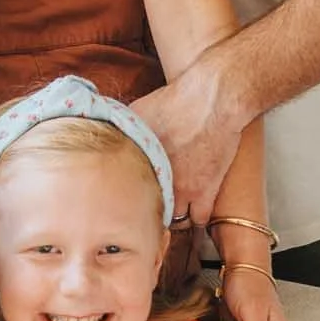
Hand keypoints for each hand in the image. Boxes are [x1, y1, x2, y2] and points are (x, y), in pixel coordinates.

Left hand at [131, 58, 242, 226]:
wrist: (212, 101)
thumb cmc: (176, 101)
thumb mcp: (138, 112)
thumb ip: (123, 129)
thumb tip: (106, 128)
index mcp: (140, 165)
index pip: (124, 196)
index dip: (125, 202)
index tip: (124, 203)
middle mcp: (159, 182)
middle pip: (148, 211)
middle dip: (146, 212)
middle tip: (145, 211)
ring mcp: (184, 190)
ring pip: (174, 220)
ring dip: (171, 217)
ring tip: (168, 214)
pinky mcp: (207, 191)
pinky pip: (200, 218)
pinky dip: (197, 219)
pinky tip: (194, 215)